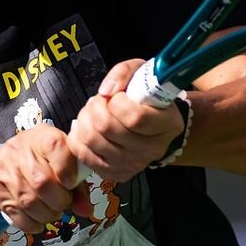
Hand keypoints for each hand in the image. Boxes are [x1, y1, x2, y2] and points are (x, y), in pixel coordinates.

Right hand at [0, 125, 89, 231]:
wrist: (1, 163)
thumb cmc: (39, 161)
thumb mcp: (61, 162)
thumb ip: (77, 185)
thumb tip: (86, 211)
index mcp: (43, 137)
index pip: (56, 147)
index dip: (67, 170)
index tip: (71, 183)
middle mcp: (20, 150)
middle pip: (42, 182)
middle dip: (60, 201)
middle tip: (63, 203)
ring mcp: (5, 170)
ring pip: (29, 202)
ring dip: (47, 214)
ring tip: (52, 211)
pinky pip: (16, 214)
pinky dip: (32, 224)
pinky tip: (37, 220)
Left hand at [67, 59, 186, 181]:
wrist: (152, 121)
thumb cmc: (146, 96)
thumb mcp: (141, 72)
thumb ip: (124, 73)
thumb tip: (106, 91)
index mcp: (167, 124)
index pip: (135, 117)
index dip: (117, 103)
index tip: (117, 96)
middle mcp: (153, 148)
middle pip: (108, 129)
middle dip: (95, 108)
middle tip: (99, 101)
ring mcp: (135, 164)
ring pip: (93, 141)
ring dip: (84, 120)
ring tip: (92, 113)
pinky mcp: (117, 173)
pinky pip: (85, 156)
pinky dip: (78, 138)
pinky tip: (86, 128)